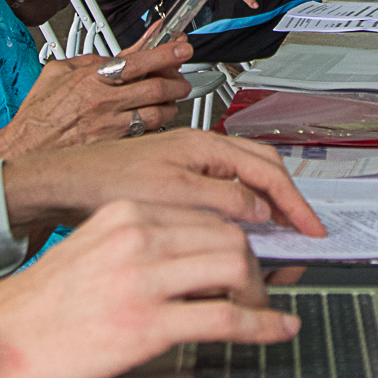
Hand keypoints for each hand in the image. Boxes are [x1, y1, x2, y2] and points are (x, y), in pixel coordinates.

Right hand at [0, 43, 189, 160]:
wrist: (25, 150)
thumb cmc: (37, 117)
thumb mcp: (56, 73)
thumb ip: (85, 61)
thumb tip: (106, 57)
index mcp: (92, 79)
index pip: (139, 60)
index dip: (167, 51)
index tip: (181, 46)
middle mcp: (105, 102)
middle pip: (157, 87)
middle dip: (177, 80)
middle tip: (181, 78)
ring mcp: (112, 126)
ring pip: (158, 112)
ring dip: (171, 105)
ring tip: (171, 100)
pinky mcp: (115, 146)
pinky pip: (146, 133)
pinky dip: (156, 126)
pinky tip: (154, 120)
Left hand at [0, 127, 327, 236]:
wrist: (66, 182)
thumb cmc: (106, 180)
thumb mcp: (170, 195)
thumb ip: (221, 200)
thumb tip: (259, 211)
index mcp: (204, 145)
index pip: (267, 171)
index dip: (294, 202)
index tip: (310, 228)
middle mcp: (201, 148)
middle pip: (264, 168)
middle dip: (289, 199)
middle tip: (304, 230)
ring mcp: (190, 161)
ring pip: (246, 178)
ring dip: (267, 203)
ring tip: (278, 231)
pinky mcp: (178, 178)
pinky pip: (226, 188)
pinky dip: (243, 207)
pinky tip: (238, 228)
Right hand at [0, 202, 300, 377]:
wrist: (0, 337)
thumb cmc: (43, 302)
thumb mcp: (95, 248)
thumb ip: (142, 242)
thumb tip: (194, 254)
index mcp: (127, 214)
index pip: (206, 212)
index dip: (241, 235)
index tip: (253, 253)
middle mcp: (139, 237)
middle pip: (229, 234)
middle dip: (255, 263)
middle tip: (262, 285)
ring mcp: (145, 280)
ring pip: (236, 267)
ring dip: (259, 291)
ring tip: (260, 309)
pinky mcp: (148, 324)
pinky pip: (227, 318)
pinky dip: (263, 324)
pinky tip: (276, 327)